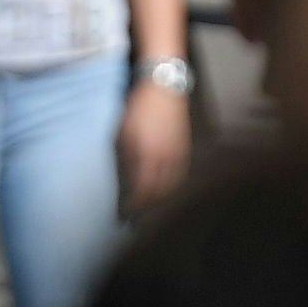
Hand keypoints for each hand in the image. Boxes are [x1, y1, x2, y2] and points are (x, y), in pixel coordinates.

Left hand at [118, 81, 192, 210]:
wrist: (163, 87)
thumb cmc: (137, 108)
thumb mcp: (123, 133)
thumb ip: (125, 159)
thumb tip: (124, 182)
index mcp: (147, 155)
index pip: (140, 191)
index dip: (132, 207)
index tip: (122, 217)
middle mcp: (165, 159)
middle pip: (157, 193)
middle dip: (145, 208)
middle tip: (134, 219)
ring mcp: (177, 155)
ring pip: (170, 187)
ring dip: (159, 200)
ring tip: (148, 208)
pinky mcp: (185, 149)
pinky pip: (179, 176)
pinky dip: (171, 188)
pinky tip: (164, 191)